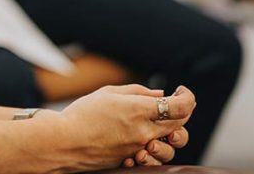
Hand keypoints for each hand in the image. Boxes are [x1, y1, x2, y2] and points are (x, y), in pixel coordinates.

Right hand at [49, 84, 194, 170]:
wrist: (66, 141)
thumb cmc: (83, 113)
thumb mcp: (108, 93)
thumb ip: (138, 92)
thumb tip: (160, 94)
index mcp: (139, 110)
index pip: (180, 107)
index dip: (187, 98)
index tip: (182, 91)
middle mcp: (144, 131)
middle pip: (180, 125)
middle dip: (182, 113)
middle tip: (172, 103)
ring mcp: (140, 149)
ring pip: (171, 145)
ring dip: (171, 133)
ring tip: (158, 123)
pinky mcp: (133, 160)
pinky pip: (155, 157)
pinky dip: (156, 148)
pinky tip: (144, 139)